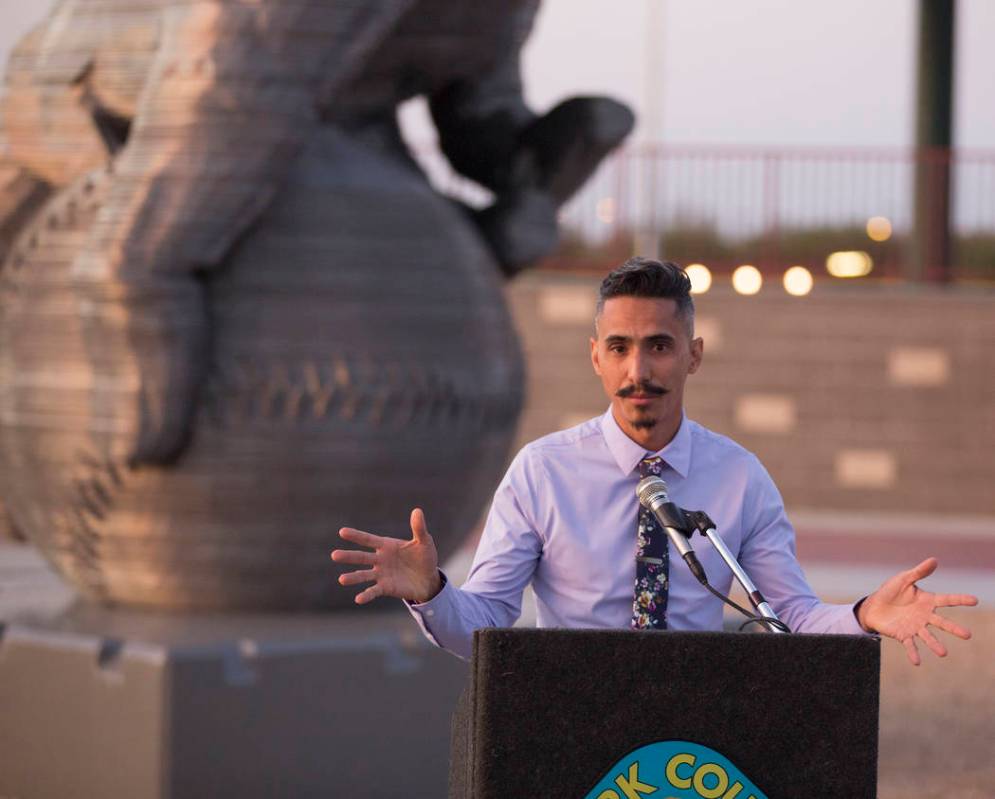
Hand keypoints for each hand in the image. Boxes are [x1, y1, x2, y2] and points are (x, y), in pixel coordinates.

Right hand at [331, 508, 441, 604]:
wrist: (429, 579)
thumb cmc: (425, 557)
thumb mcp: (424, 542)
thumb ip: (419, 528)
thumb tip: (417, 511)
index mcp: (386, 545)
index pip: (368, 540)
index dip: (356, 536)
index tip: (342, 532)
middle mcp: (380, 559)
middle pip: (361, 557)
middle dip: (348, 556)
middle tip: (334, 555)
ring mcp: (381, 574)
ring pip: (364, 575)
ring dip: (353, 577)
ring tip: (342, 579)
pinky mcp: (385, 587)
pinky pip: (374, 591)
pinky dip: (366, 595)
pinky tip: (358, 599)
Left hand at [857, 557, 977, 665]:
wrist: (873, 606)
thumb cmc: (890, 591)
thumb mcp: (903, 579)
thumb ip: (919, 572)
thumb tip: (934, 560)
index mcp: (927, 601)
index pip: (947, 600)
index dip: (960, 599)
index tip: (975, 600)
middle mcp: (925, 616)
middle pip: (942, 622)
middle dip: (954, 629)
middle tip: (968, 635)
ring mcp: (915, 627)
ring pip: (928, 636)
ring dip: (935, 645)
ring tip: (943, 653)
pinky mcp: (903, 635)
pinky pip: (910, 645)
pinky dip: (913, 653)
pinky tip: (917, 662)